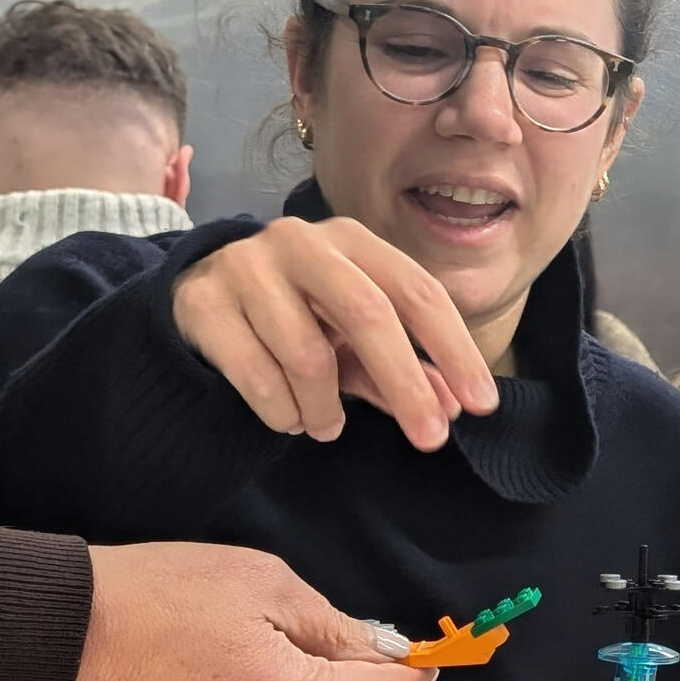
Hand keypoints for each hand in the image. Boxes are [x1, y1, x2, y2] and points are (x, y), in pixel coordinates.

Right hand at [69, 542, 437, 680]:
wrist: (66, 630)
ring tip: (255, 648)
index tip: (429, 667)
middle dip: (345, 678)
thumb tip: (381, 650)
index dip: (408, 678)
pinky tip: (224, 677)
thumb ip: (333, 626)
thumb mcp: (266, 585)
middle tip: (327, 636)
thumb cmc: (162, 594)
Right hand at [171, 216, 499, 450]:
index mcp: (352, 241)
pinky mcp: (203, 305)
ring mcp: (247, 268)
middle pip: (368, 314)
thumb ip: (403, 369)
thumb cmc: (297, 316)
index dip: (454, 349)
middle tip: (430, 439)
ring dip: (326, 409)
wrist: (197, 297)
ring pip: (308, 357)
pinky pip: (258, 378)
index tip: (482, 403)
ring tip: (325, 424)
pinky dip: (283, 412)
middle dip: (406, 383)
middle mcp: (301, 242)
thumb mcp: (353, 337)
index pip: (418, 291)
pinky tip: (288, 416)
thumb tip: (453, 406)